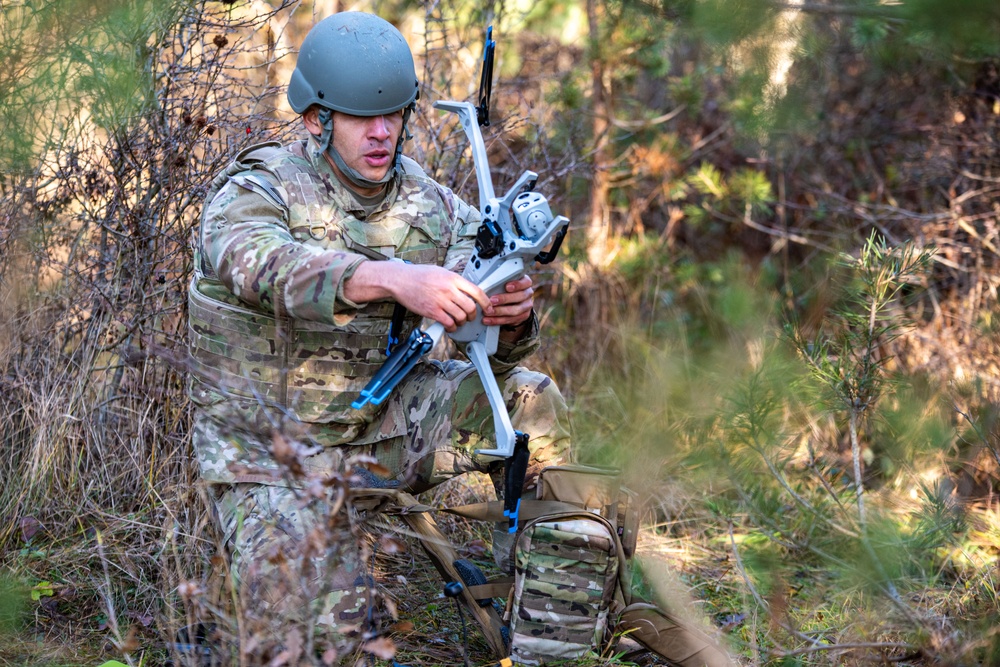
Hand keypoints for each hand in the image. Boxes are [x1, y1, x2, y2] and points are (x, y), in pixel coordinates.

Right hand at [346, 261, 491, 332]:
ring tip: (459, 322)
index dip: (486, 302)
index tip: (488, 307)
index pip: (477, 291)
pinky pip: (449, 323)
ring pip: (461, 316)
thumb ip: (454, 280)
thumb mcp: (440, 271)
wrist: (400, 280)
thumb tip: (465, 289)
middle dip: (473, 315)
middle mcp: (449, 289)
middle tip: (471, 317)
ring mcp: (441, 301)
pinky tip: (450, 326)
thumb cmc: (418, 275)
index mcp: (453, 278)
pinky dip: (452, 327)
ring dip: (462, 322)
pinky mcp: (432, 311)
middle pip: (470, 307)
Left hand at [482, 275, 533, 329]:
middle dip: (505, 299)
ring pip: (516, 310)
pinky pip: (511, 320)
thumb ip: (500, 283)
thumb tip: (486, 285)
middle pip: (520, 297)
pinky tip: (489, 320)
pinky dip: (498, 320)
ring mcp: (527, 306)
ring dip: (500, 312)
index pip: (526, 282)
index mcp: (526, 283)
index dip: (517, 285)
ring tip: (488, 312)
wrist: (514, 302)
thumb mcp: (505, 283)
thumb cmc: (506, 289)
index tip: (507, 287)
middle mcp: (528, 294)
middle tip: (492, 301)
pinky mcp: (523, 316)